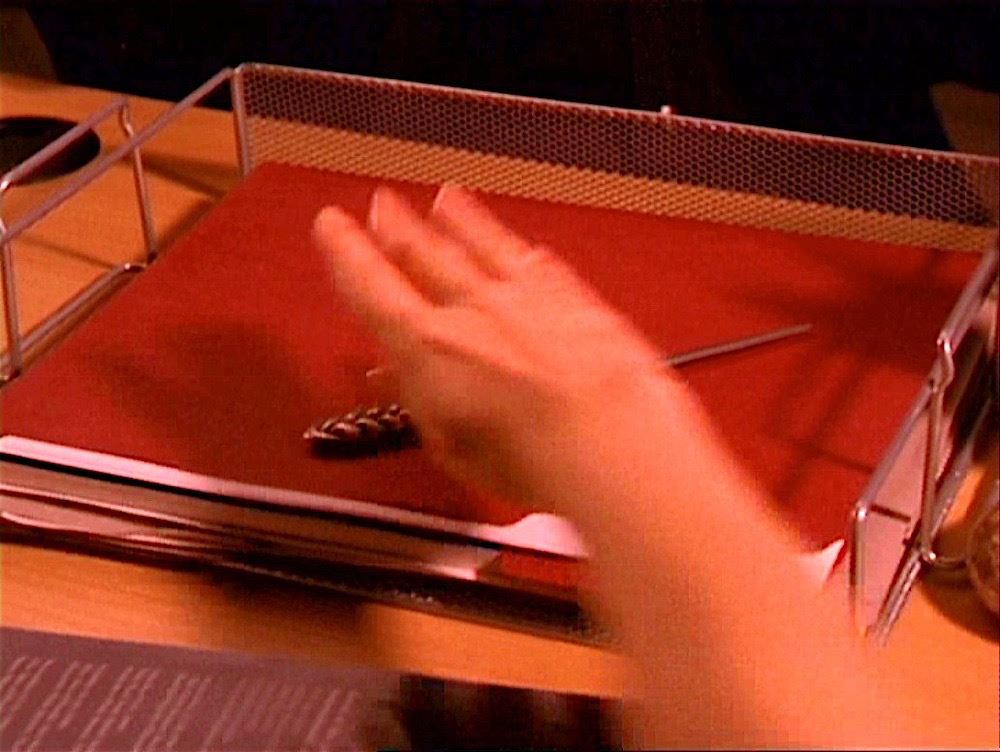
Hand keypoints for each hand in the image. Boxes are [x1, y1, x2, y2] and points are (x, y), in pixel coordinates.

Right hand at [313, 185, 686, 503]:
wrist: (610, 442)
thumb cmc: (533, 458)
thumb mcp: (450, 446)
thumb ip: (425, 402)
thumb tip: (414, 383)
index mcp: (429, 345)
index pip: (371, 287)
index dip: (346, 253)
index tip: (332, 227)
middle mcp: (474, 310)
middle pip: (423, 253)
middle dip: (397, 226)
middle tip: (382, 204)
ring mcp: (526, 298)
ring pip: (483, 245)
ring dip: (459, 220)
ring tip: (445, 200)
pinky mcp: (574, 301)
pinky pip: (540, 264)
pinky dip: (525, 251)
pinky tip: (525, 246)